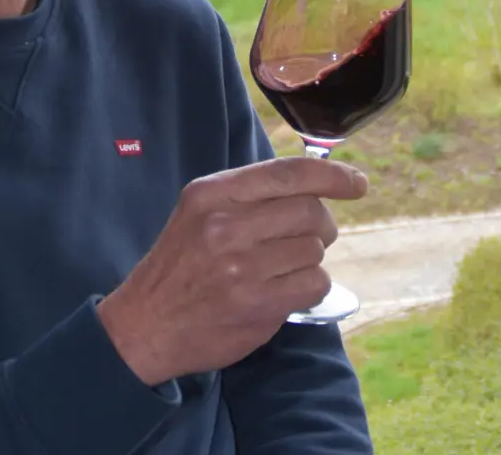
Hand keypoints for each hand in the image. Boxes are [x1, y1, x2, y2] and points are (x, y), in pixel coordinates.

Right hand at [97, 157, 367, 386]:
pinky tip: (283, 292)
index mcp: (211, 194)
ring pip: (315, 250)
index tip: (356, 183)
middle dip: (322, 226)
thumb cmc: (180, 266)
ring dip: (309, 260)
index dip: (333, 176)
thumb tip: (317, 185)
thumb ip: (249, 196)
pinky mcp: (257, 305)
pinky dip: (309, 288)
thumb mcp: (199, 213)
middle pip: (310, 212)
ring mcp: (241, 268)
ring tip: (280, 270)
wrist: (144, 327)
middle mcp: (225, 226)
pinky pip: (314, 284)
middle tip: (310, 238)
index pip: (289, 173)